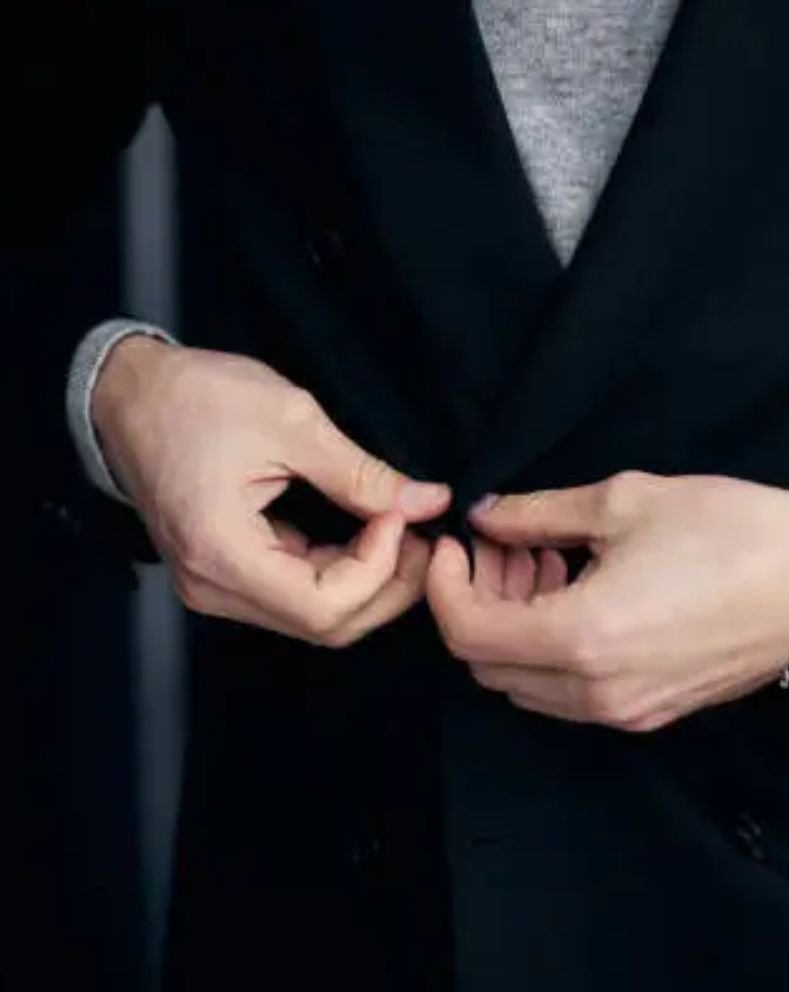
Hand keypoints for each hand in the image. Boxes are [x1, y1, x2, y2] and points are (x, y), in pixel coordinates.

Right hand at [93, 336, 450, 645]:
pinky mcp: (224, 573)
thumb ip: (363, 474)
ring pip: (315, 616)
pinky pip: (296, 594)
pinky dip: (342, 574)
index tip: (403, 518)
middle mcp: (213, 587)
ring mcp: (215, 586)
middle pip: (325, 624)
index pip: (324, 606)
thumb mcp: (291, 422)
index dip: (380, 569)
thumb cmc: (197, 397)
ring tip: (404, 535)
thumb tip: (427, 503)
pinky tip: (370, 539)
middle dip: (388, 587)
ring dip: (370, 584)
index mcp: (221, 553)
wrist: (132, 393)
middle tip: (425, 538)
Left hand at [426, 471, 788, 731]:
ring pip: (526, 685)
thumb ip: (537, 513)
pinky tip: (581, 596)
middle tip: (504, 550)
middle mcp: (595, 691)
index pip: (468, 633)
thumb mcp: (623, 503)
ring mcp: (624, 711)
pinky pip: (570, 694)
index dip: (443, 587)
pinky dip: (552, 651)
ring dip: (515, 629)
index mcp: (581, 638)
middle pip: (489, 667)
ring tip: (546, 565)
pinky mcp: (651, 713)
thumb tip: (486, 517)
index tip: (454, 545)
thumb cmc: (728, 530)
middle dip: (478, 604)